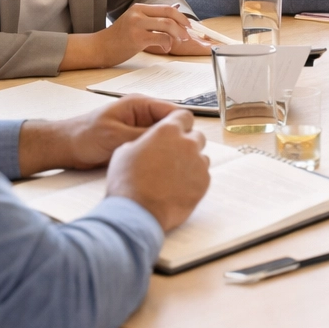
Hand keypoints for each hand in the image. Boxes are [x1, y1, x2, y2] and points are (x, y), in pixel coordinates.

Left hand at [18, 94, 183, 175]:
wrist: (64, 148)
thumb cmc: (83, 136)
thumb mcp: (116, 135)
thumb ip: (143, 134)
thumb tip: (169, 137)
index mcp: (141, 105)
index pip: (175, 112)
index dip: (182, 127)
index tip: (186, 144)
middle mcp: (143, 116)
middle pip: (172, 127)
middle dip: (176, 141)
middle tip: (177, 158)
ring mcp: (140, 130)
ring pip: (165, 140)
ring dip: (166, 151)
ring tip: (167, 165)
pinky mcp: (136, 143)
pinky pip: (154, 149)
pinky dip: (157, 157)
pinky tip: (157, 168)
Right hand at [62, 3, 194, 69]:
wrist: (99, 47)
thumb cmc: (119, 38)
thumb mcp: (135, 22)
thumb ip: (152, 18)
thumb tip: (175, 12)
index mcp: (139, 8)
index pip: (166, 8)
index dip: (181, 17)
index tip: (188, 26)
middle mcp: (138, 13)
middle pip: (169, 14)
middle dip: (183, 25)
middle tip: (188, 34)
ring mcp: (137, 25)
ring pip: (167, 25)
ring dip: (178, 34)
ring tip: (180, 41)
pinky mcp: (136, 38)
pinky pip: (161, 38)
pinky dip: (168, 44)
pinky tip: (165, 49)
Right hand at [104, 108, 209, 231]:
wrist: (138, 212)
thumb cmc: (127, 182)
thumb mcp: (124, 151)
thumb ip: (143, 141)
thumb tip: (148, 144)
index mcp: (167, 131)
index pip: (184, 115)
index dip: (179, 122)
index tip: (176, 129)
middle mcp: (187, 143)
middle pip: (196, 136)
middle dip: (187, 143)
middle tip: (173, 155)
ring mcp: (198, 163)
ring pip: (201, 156)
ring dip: (191, 162)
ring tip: (174, 175)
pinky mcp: (204, 182)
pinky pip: (203, 175)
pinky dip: (194, 179)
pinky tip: (178, 188)